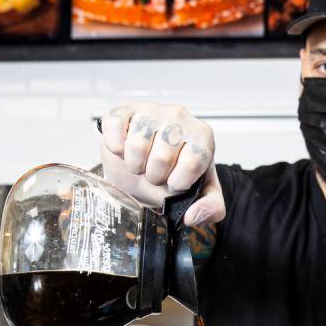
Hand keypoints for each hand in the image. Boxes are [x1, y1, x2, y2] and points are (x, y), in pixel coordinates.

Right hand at [98, 102, 225, 225]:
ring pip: (136, 146)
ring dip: (135, 165)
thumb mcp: (198, 194)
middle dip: (154, 176)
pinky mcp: (124, 110)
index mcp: (202, 136)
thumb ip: (210, 208)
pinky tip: (124, 150)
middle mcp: (179, 117)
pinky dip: (116, 147)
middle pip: (162, 158)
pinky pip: (115, 128)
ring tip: (141, 163)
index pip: (193, 163)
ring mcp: (151, 110)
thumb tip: (193, 215)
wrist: (145, 167)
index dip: (178, 182)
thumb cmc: (172, 175)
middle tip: (155, 173)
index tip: (175, 182)